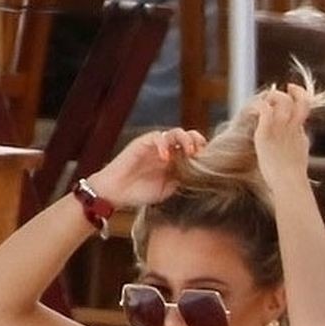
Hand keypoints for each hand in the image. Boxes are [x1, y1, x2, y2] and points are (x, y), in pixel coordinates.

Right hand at [85, 126, 204, 208]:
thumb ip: (182, 180)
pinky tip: (166, 158)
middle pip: (188, 136)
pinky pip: (157, 136)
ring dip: (186, 140)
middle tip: (201, 155)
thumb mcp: (168, 189)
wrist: (115, 193)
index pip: (194, 148)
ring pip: (175, 132)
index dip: (203, 152)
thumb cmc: (140, 192)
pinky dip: (164, 144)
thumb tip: (201, 177)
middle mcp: (167, 150)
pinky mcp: (142, 143)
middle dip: (198, 142)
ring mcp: (155, 145)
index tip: (209, 163)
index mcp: (176, 160)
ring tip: (189, 153)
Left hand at [252, 84, 314, 189]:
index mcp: (300, 131)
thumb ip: (299, 139)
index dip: (298, 95)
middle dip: (287, 92)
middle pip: (296, 99)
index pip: (304, 105)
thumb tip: (299, 134)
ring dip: (271, 97)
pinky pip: (263, 109)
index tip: (291, 91)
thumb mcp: (301, 152)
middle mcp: (292, 126)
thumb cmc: (292, 175)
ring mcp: (280, 128)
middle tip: (276, 94)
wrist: (289, 182)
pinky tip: (254, 111)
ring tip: (262, 104)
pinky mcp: (266, 133)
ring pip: (279, 99)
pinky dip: (258, 106)